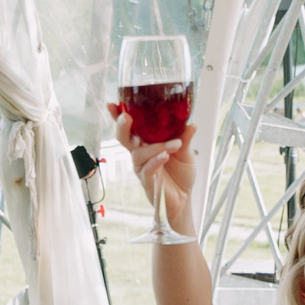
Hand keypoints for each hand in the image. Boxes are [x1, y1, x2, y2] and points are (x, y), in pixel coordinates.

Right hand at [112, 113, 197, 237]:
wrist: (184, 199)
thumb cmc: (180, 175)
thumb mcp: (186, 153)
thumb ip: (185, 138)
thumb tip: (191, 124)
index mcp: (146, 144)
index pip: (130, 128)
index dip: (118, 117)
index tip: (113, 104)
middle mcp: (140, 155)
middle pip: (123, 138)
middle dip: (122, 126)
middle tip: (126, 117)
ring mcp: (142, 168)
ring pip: (138, 154)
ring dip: (156, 146)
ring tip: (174, 144)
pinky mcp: (147, 182)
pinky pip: (146, 169)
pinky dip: (156, 160)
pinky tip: (165, 156)